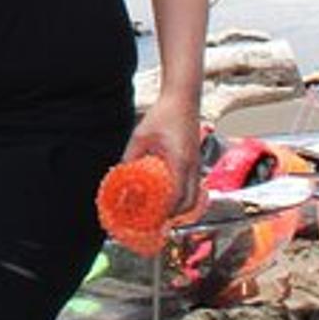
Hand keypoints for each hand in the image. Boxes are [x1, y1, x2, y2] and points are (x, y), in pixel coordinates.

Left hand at [124, 97, 202, 215]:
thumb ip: (131, 156)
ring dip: (182, 206)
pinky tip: (169, 192)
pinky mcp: (196, 159)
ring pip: (195, 195)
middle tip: (159, 220)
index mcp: (180, 161)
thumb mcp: (140, 136)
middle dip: (177, 215)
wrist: (182, 99)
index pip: (178, 197)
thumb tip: (121, 174)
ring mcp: (197, 163)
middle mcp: (192, 166)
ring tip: (164, 210)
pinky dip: (185, 194)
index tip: (155, 220)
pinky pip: (194, 185)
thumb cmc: (163, 115)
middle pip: (191, 202)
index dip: (168, 212)